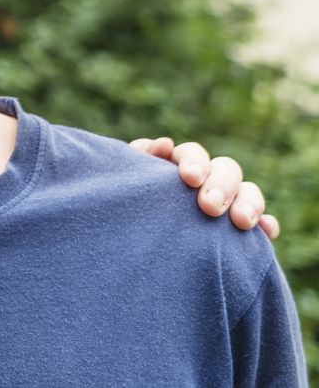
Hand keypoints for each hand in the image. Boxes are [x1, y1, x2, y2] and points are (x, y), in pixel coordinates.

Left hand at [129, 137, 278, 238]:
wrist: (133, 250)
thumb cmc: (127, 208)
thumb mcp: (127, 183)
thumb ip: (139, 160)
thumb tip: (166, 143)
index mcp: (178, 166)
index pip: (193, 154)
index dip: (194, 162)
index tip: (189, 178)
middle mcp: (208, 180)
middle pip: (226, 170)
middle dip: (221, 185)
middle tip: (209, 206)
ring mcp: (228, 204)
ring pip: (248, 192)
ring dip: (248, 202)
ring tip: (241, 221)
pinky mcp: (241, 231)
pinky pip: (263, 224)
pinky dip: (266, 225)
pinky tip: (267, 232)